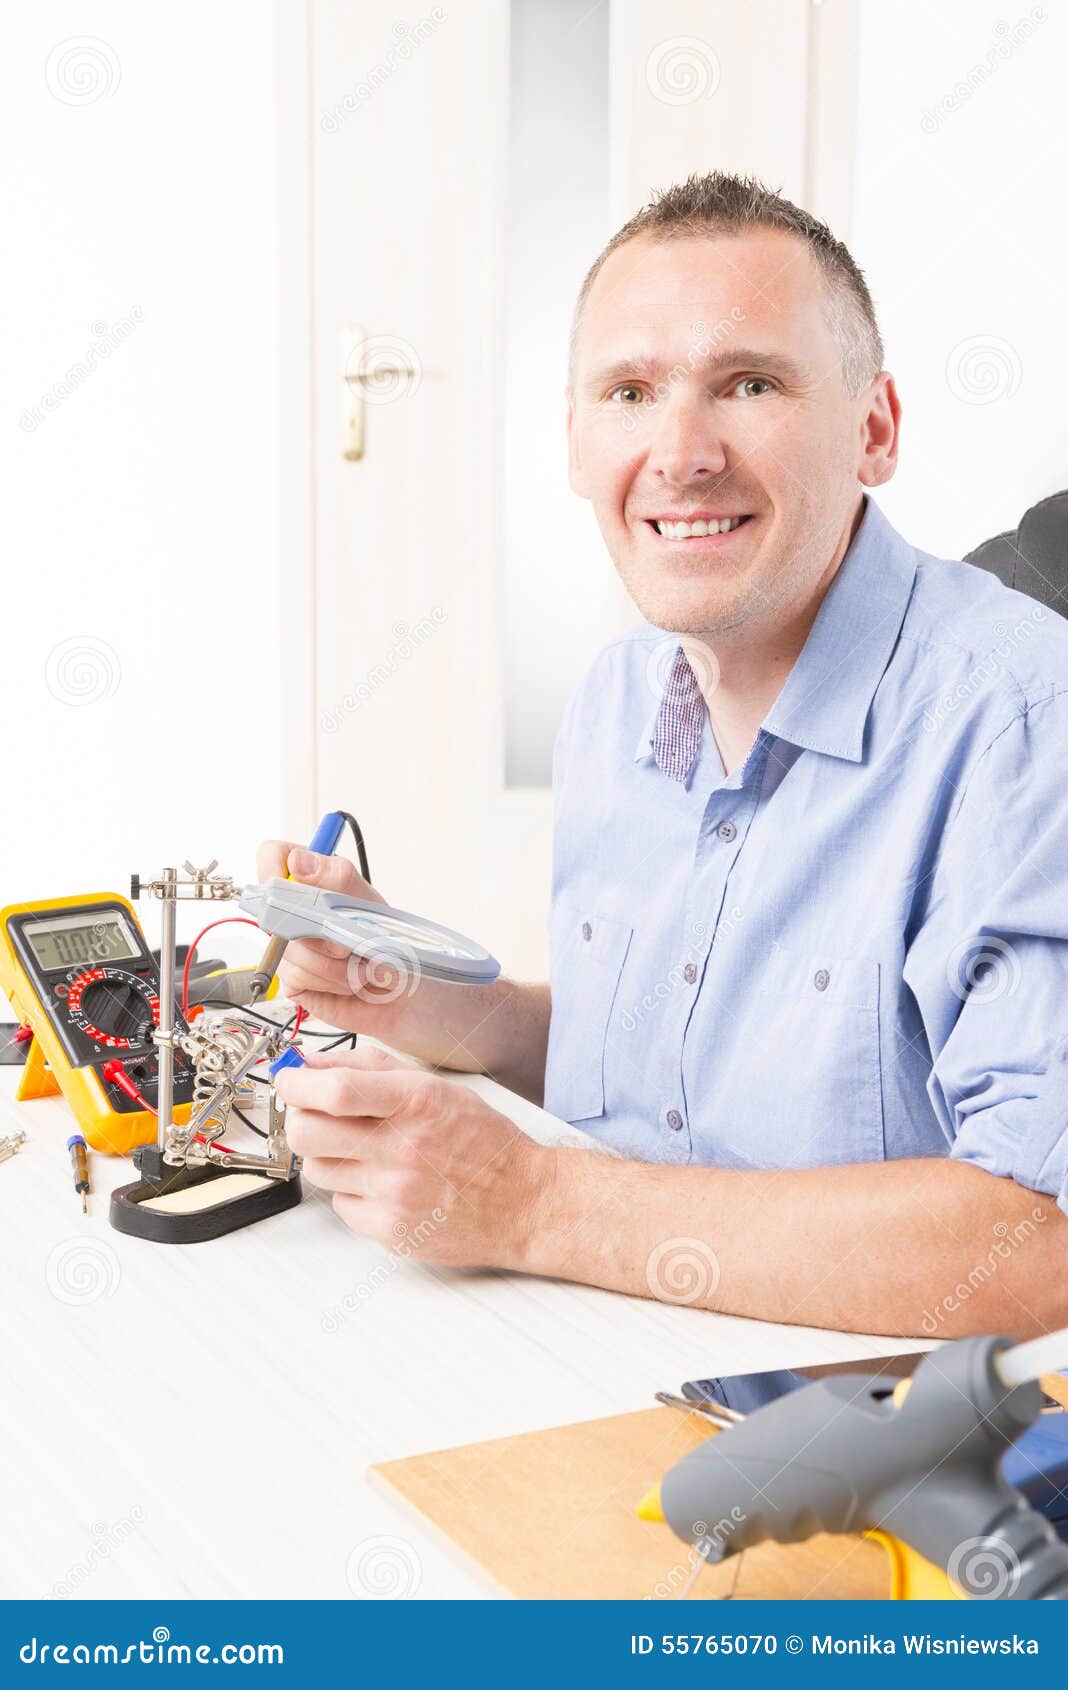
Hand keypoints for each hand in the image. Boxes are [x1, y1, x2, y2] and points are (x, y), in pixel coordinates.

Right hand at [254, 838, 461, 1058]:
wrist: (413, 994)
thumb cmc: (396, 944)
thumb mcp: (371, 904)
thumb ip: (337, 878)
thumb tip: (298, 861)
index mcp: (316, 883)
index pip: (275, 857)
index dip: (271, 866)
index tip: (284, 884)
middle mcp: (299, 913)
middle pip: (276, 911)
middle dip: (316, 933)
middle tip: (346, 944)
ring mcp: (294, 947)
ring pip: (289, 950)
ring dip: (330, 964)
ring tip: (358, 967)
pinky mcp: (296, 980)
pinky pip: (296, 977)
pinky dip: (328, 983)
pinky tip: (348, 984)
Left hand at [274, 1044, 557, 1266]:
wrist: (524, 1202)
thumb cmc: (484, 1142)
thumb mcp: (435, 1086)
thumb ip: (370, 1069)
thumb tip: (308, 1064)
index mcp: (416, 1102)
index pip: (334, 1089)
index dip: (296, 1084)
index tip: (289, 1081)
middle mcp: (404, 1147)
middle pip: (309, 1132)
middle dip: (302, 1120)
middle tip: (316, 1117)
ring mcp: (395, 1193)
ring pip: (318, 1170)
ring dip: (330, 1158)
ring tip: (365, 1153)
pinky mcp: (391, 1230)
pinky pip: (341, 1205)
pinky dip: (353, 1193)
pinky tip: (384, 1184)